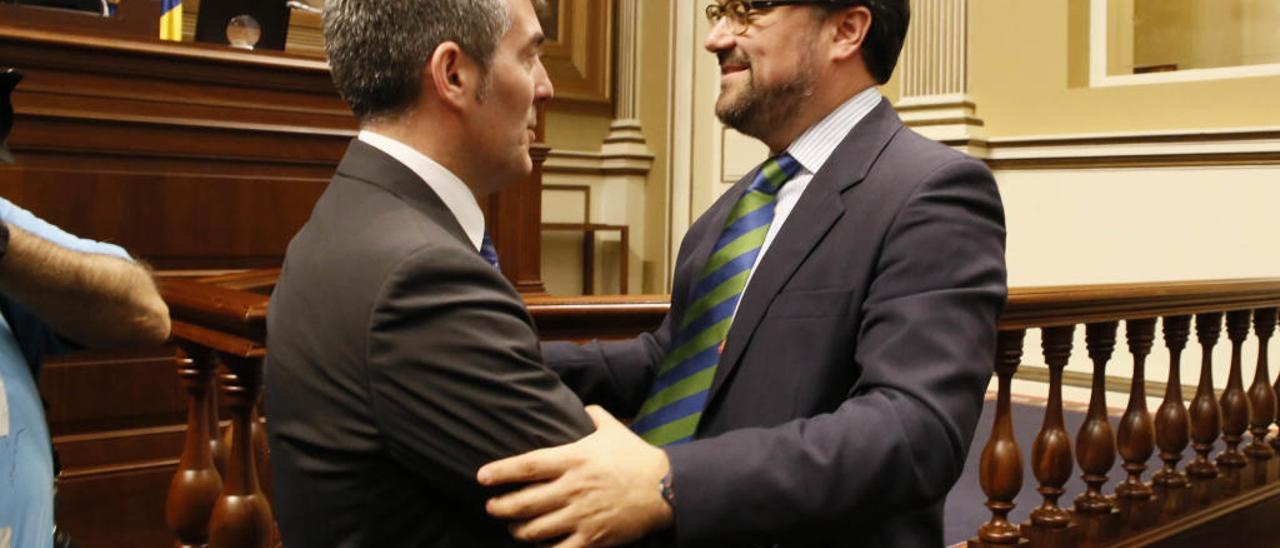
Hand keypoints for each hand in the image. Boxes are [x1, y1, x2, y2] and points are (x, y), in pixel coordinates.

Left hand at [477, 405, 673, 546]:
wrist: (666, 487)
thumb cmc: (637, 456)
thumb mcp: (613, 429)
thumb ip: (594, 415)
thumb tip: (584, 406)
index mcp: (574, 459)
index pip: (528, 466)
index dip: (501, 472)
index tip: (481, 477)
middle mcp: (573, 488)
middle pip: (524, 502)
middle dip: (501, 507)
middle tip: (492, 507)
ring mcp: (582, 515)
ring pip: (535, 530)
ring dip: (518, 530)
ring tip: (514, 527)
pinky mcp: (593, 538)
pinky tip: (539, 546)